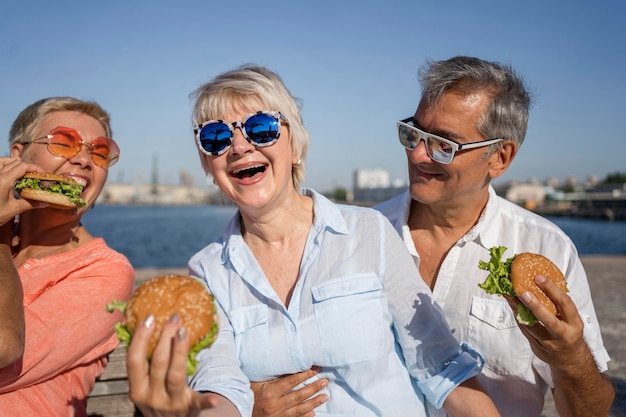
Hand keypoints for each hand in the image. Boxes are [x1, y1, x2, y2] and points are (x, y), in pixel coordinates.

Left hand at [0, 157, 45, 225]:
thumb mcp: (13, 210)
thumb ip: (30, 204)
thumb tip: (45, 203)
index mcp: (4, 180)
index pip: (23, 166)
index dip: (35, 168)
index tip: (42, 174)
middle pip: (15, 162)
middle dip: (28, 167)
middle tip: (35, 176)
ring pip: (5, 161)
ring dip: (16, 164)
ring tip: (23, 173)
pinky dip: (6, 166)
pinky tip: (11, 174)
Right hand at [127, 313, 230, 416]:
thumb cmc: (156, 398)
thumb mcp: (144, 386)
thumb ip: (145, 365)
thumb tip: (151, 325)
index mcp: (137, 389)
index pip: (134, 360)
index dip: (140, 337)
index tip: (150, 317)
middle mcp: (151, 397)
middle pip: (158, 362)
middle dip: (165, 337)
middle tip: (175, 317)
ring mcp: (171, 404)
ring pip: (175, 375)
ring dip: (179, 351)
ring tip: (184, 331)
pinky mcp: (189, 409)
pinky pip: (198, 404)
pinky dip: (207, 401)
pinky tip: (215, 398)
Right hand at [251, 369, 327, 416]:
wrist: (236, 410)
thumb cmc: (246, 393)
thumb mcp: (256, 382)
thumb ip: (271, 376)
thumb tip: (288, 365)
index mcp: (270, 392)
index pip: (291, 382)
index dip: (305, 375)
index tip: (315, 369)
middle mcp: (275, 405)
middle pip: (299, 396)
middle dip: (314, 388)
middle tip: (325, 382)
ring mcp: (277, 416)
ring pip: (299, 410)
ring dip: (313, 402)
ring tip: (325, 396)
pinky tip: (313, 413)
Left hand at [516, 275, 614, 416]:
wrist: (571, 361)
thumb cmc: (569, 332)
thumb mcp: (571, 319)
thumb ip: (559, 305)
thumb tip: (540, 280)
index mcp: (574, 323)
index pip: (565, 304)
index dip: (552, 290)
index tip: (538, 277)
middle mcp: (562, 334)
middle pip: (548, 320)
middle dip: (535, 306)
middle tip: (522, 292)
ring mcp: (549, 344)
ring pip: (531, 326)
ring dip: (518, 310)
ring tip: (508, 294)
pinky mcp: (537, 348)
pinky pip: (524, 330)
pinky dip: (517, 317)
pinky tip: (511, 305)